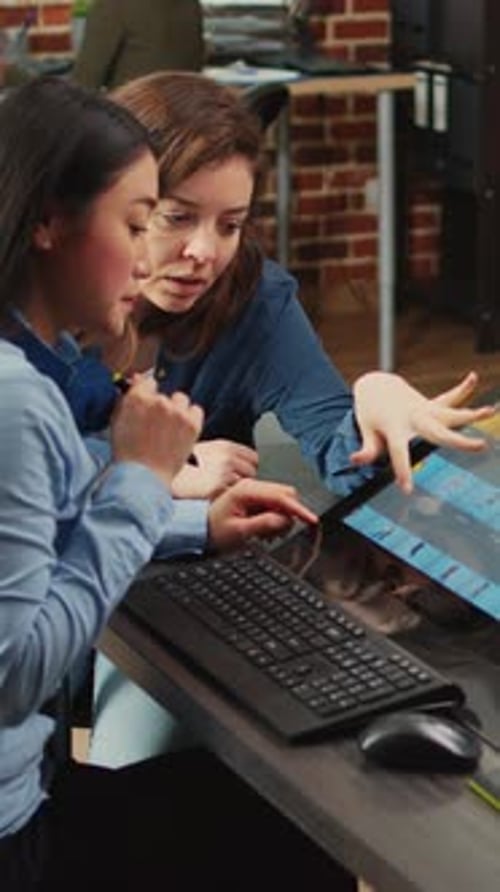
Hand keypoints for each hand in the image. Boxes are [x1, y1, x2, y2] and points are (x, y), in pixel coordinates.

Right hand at [111, 376, 203, 488]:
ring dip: (177, 409)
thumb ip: (125, 399)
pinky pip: (196, 410)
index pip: (149, 383)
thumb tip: (135, 382)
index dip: (148, 395)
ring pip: (181, 399)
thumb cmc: (127, 453)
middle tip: (157, 426)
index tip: (148, 406)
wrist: (143, 477)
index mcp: (137, 398)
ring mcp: (177, 413)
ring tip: (170, 429)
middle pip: (164, 395)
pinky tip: (182, 430)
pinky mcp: (192, 424)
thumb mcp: (117, 421)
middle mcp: (159, 402)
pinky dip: (191, 417)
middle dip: (161, 407)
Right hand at [171, 439, 258, 498]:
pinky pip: (233, 496)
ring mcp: (223, 473)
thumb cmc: (180, 469)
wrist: (161, 479)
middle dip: (243, 479)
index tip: (237, 474)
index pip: (253, 457)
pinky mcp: (218, 488)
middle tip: (227, 486)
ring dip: (235, 490)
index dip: (246, 467)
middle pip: (251, 472)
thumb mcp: (202, 452)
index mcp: (223, 446)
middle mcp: (226, 457)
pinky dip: (227, 500)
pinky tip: (215, 499)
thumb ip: (222, 454)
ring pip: (244, 485)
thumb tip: (240, 462)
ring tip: (219, 493)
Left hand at [208, 478, 317, 551]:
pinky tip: (262, 529)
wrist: (199, 529)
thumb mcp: (239, 532)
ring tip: (264, 534)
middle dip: (289, 514)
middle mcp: (251, 486)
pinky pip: (273, 505)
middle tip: (277, 533)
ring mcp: (253, 491)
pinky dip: (274, 518)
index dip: (298, 509)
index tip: (310, 520)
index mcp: (247, 491)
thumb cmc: (213, 530)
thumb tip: (285, 520)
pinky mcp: (254, 498)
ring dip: (281, 519)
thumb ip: (264, 524)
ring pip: (282, 501)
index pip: (281, 496)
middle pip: (285, 495)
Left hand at [351, 370, 495, 492]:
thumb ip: (367, 448)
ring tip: (492, 411)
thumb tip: (355, 461)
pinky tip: (473, 378)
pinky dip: (462, 388)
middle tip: (480, 446)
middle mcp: (413, 417)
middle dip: (458, 441)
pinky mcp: (431, 404)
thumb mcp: (365, 430)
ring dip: (472, 413)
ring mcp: (424, 409)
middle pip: (438, 431)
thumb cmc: (371, 413)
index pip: (399, 453)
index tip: (407, 489)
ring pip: (451, 412)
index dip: (402, 471)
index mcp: (395, 428)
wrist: (376, 386)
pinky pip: (449, 397)